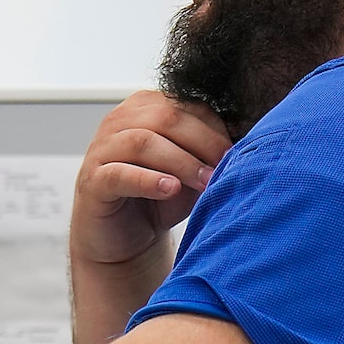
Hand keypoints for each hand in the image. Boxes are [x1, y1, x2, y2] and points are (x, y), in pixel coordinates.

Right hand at [72, 90, 231, 271]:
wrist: (123, 237)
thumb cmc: (159, 198)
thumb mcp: (192, 170)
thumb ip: (210, 152)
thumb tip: (252, 144)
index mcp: (145, 108)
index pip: (186, 106)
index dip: (216, 129)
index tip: (240, 155)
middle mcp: (119, 121)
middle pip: (166, 117)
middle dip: (204, 143)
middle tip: (226, 169)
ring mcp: (101, 150)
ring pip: (143, 141)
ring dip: (181, 162)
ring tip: (205, 183)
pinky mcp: (92, 181)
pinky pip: (118, 174)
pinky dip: (147, 180)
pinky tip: (169, 189)